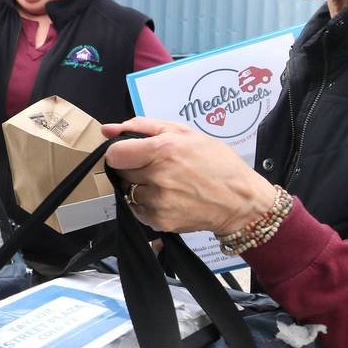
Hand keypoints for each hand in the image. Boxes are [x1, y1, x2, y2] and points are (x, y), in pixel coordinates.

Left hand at [102, 117, 274, 234]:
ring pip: (128, 192)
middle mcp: (158, 176)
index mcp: (163, 149)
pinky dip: (147, 204)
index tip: (132, 154)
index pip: (115, 154)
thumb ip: (143, 126)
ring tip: (166, 183)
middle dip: (133, 169)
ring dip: (140, 188)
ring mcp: (158, 201)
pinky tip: (168, 198)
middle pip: (121, 173)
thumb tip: (107, 129)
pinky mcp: (160, 221)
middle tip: (156, 167)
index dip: (121, 153)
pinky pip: (138, 210)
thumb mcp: (185, 133)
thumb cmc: (216, 162)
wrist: (239, 200)